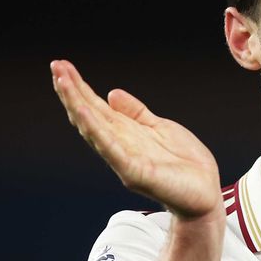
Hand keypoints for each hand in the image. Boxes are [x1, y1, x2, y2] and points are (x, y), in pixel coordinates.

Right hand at [51, 59, 222, 218]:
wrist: (205, 194)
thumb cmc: (185, 165)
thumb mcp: (160, 128)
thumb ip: (136, 112)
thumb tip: (111, 93)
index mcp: (125, 133)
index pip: (96, 107)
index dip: (79, 87)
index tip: (62, 66)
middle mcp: (119, 145)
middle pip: (89, 115)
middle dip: (71, 92)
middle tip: (55, 66)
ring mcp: (124, 159)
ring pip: (93, 128)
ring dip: (76, 104)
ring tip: (63, 81)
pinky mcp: (134, 172)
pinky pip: (111, 149)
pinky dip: (96, 130)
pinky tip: (83, 112)